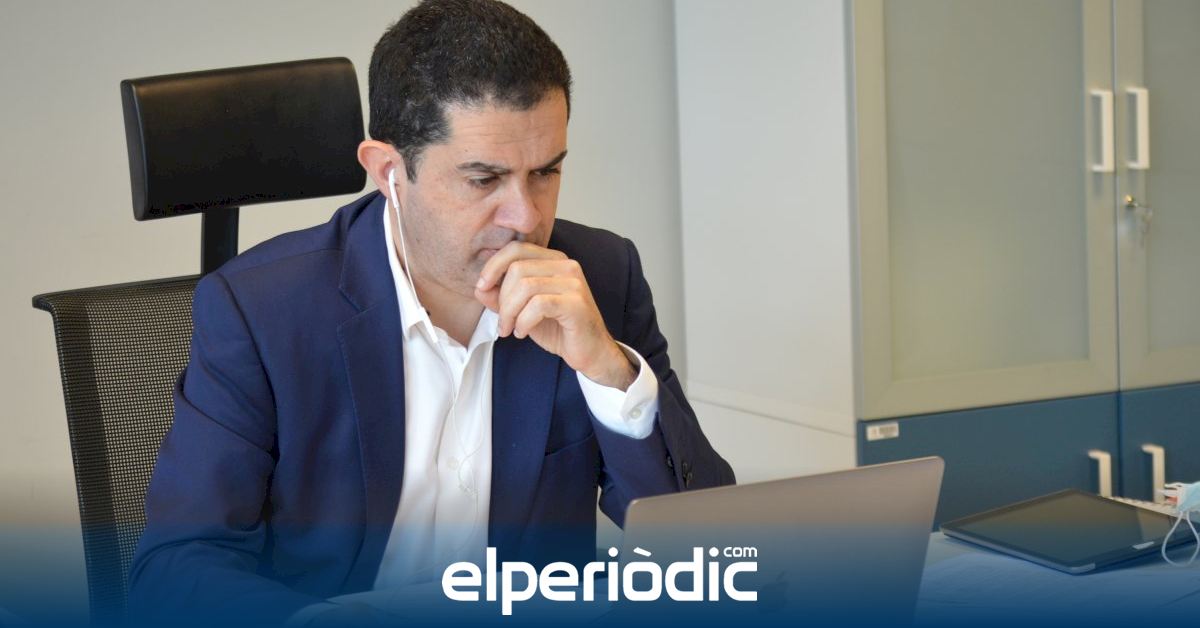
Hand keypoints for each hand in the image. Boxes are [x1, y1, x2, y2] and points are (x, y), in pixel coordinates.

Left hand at [474, 241, 635, 389]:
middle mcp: (566, 265)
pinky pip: (538, 305)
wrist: (590, 353)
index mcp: (554, 261)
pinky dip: (523, 321)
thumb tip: (480, 288)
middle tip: (503, 321)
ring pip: (525, 287)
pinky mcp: (576, 303)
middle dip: (501, 298)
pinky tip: (523, 332)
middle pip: (517, 268)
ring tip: (510, 329)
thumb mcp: (524, 310)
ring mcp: (573, 282)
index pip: (517, 248)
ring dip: (509, 313)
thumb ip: (502, 296)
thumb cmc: (559, 330)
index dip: (493, 266)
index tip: (482, 288)